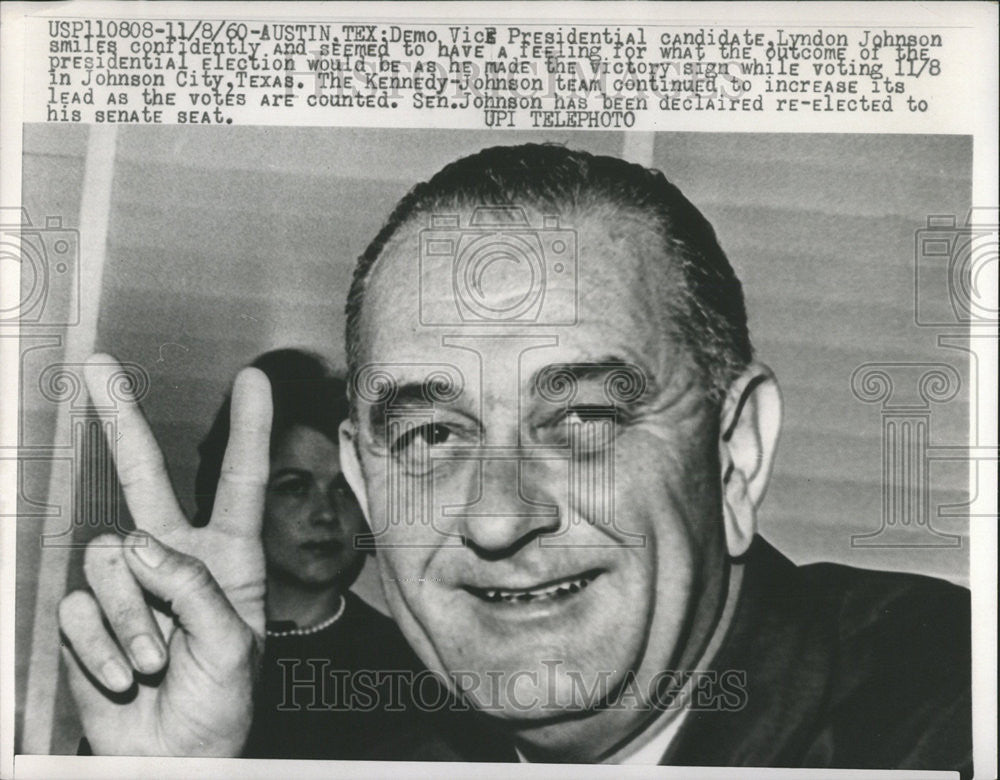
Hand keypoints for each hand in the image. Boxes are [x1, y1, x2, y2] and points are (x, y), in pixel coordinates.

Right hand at [58, 354, 271, 755]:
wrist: (171, 757)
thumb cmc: (219, 703)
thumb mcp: (233, 646)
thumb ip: (192, 588)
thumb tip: (134, 543)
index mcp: (228, 558)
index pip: (237, 483)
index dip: (246, 431)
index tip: (253, 379)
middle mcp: (174, 558)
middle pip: (143, 476)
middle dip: (121, 420)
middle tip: (98, 365)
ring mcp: (127, 584)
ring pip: (110, 559)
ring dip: (132, 619)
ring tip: (156, 661)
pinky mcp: (87, 615)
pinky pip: (81, 608)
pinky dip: (103, 647)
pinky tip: (126, 675)